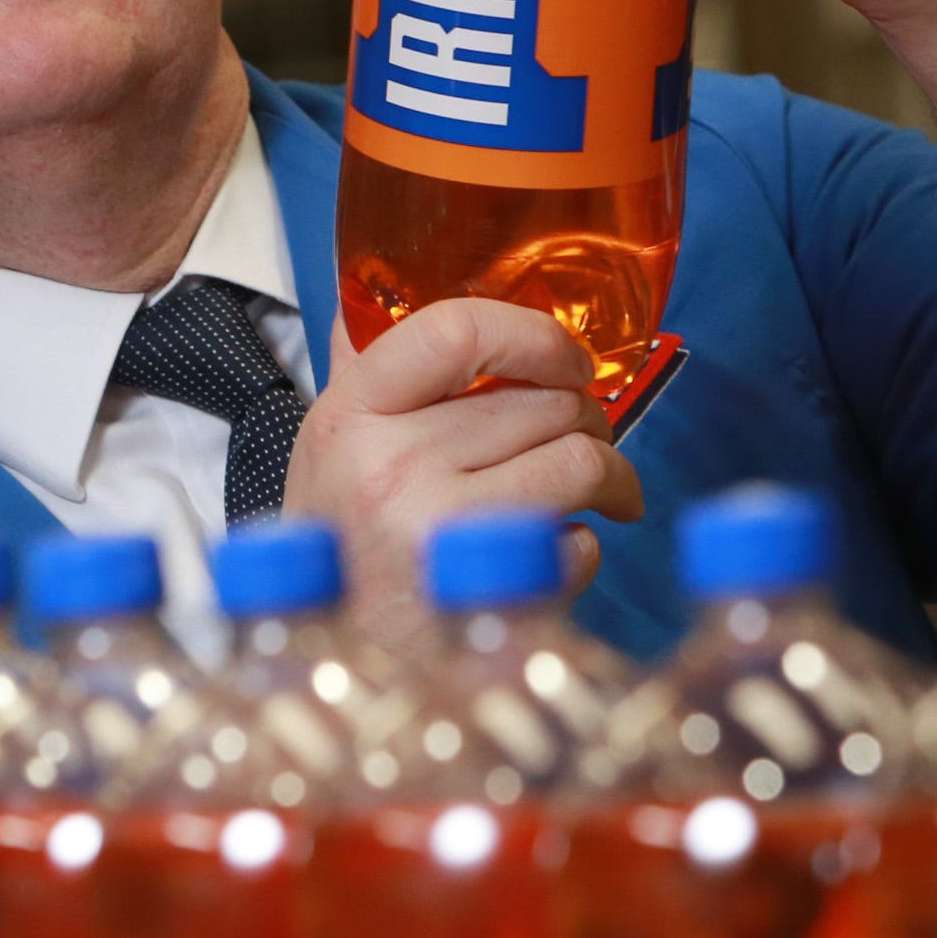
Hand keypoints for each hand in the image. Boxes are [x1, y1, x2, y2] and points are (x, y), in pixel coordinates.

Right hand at [284, 297, 644, 661]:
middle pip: (545, 402)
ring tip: (598, 495)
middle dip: (588, 419)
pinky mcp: (486, 592)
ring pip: (582, 463)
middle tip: (586, 440)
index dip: (534, 334)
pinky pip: (581, 544)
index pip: (454, 329)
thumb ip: (367, 365)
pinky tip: (543, 557)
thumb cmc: (343, 550)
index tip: (568, 359)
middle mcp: (389, 467)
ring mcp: (440, 532)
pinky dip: (580, 549)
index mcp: (349, 416)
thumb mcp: (332, 448)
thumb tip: (394, 271)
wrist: (328, 666)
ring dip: (608, 479)